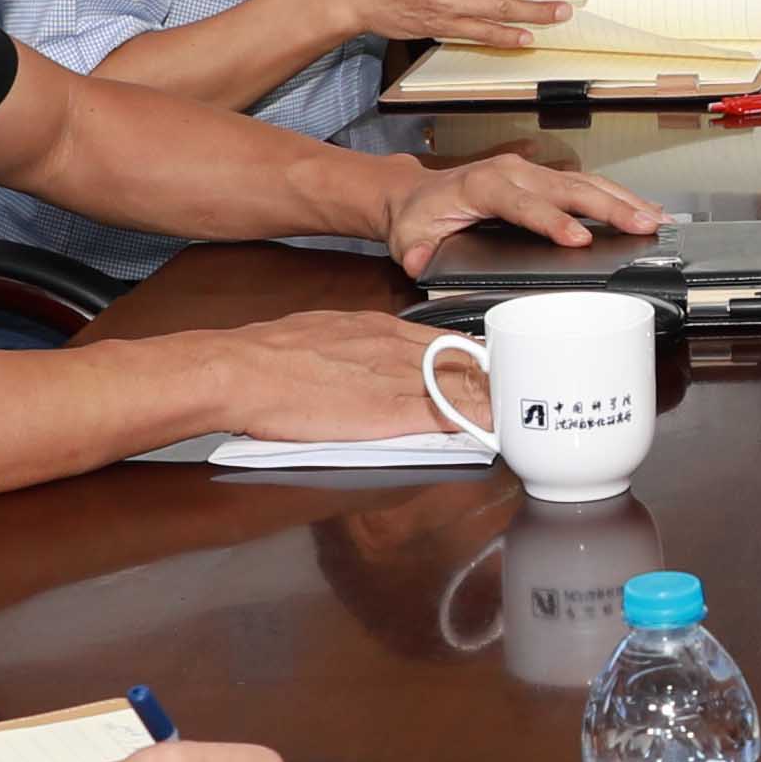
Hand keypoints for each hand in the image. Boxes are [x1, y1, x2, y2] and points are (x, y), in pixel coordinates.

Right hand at [186, 305, 499, 442]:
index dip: (474, 358)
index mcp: (381, 329)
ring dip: (492, 400)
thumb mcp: (326, 335)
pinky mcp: (390, 412)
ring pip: (464, 385)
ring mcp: (398, 379)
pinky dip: (475, 423)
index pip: (447, 340)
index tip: (491, 370)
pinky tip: (494, 432)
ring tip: (516, 414)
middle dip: (494, 378)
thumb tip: (372, 359)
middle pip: (466, 360)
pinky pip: (447, 416)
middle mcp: (398, 348)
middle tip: (518, 393)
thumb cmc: (271, 357)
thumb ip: (358, 346)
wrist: (242, 370)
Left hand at [380, 151, 656, 269]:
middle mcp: (511, 173)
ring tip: (654, 219)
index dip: (552, 221)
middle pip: (567, 188)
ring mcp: (531, 173)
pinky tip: (641, 209)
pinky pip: (584, 185)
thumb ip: (416, 253)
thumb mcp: (408, 239)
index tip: (578, 239)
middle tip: (642, 225)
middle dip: (608, 207)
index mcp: (481, 185)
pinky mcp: (543, 180)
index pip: (523, 204)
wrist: (416, 195)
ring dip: (621, 200)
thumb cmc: (419, 217)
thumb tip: (423, 262)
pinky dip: (615, 197)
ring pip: (583, 182)